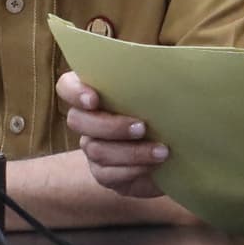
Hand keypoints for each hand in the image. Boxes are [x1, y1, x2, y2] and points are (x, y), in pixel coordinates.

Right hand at [57, 70, 165, 199]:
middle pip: (78, 121)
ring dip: (131, 151)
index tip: (94, 99)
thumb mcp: (161, 94)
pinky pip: (107, 174)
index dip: (75, 92)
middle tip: (142, 127)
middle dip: (111, 126)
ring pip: (96, 150)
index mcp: (95, 92)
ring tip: (161, 151)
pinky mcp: (103, 173)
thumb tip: (167, 70)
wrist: (176, 151)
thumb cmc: (165, 113)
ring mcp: (93, 147)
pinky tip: (153, 166)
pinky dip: (133, 170)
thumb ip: (152, 82)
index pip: (67, 87)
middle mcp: (87, 120)